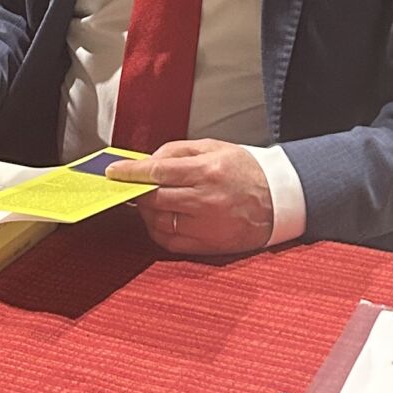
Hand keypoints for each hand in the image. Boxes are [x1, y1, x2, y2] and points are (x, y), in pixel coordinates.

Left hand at [104, 140, 272, 255]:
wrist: (278, 201)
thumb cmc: (246, 171)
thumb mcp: (215, 148)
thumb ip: (178, 151)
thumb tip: (148, 161)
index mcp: (208, 171)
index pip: (158, 172)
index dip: (131, 172)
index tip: (114, 172)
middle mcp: (206, 199)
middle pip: (154, 198)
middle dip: (136, 192)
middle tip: (130, 187)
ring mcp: (206, 225)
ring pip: (158, 221)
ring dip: (145, 211)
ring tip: (148, 201)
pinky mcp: (207, 245)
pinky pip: (169, 241)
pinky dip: (157, 230)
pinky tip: (159, 219)